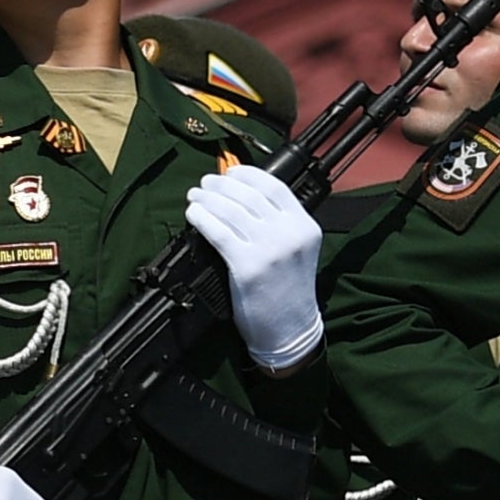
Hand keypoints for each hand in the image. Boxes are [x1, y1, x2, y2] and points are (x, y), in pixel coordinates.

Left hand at [186, 166, 322, 370]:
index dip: (248, 175)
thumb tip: (240, 193)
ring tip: (195, 196)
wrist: (290, 327)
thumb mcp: (296, 249)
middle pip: (249, 195)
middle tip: (205, 183)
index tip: (230, 172)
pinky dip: (202, 218)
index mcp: (306, 227)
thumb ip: (277, 222)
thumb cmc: (287, 288)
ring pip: (231, 210)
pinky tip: (194, 215)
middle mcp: (290, 234)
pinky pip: (218, 232)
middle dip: (221, 185)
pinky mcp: (248, 265)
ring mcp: (270, 249)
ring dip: (207, 198)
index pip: (275, 187)